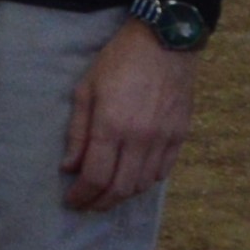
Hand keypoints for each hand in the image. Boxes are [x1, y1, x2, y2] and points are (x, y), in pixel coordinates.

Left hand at [61, 20, 196, 207]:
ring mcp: (164, 140)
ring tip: (106, 195)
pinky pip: (162, 173)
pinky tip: (132, 180)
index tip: (71, 201)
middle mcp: (140, 139)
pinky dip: (145, 183)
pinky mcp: (180, 138)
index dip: (82, 195)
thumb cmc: (119, 61)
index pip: (95, 176)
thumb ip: (78, 131)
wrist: (165, 44)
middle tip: (87, 206)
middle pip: (120, 188)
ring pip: (143, 184)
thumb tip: (69, 167)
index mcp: (111, 125)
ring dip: (122, 195)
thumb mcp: (86, 88)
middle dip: (100, 203)